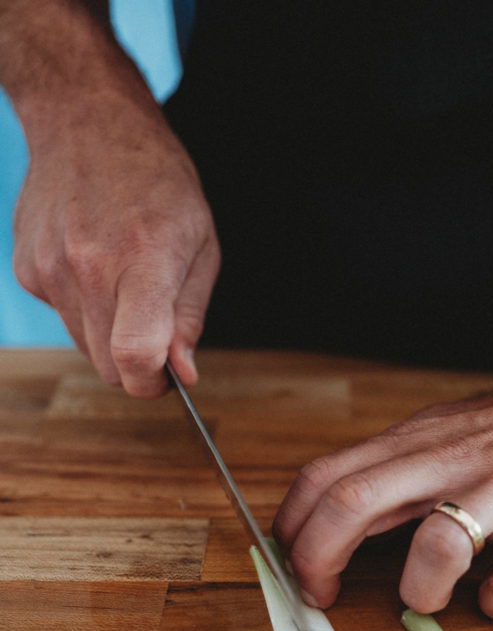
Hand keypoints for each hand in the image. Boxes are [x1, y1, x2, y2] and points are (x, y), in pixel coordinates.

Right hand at [13, 87, 219, 396]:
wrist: (88, 122)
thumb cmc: (158, 182)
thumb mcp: (201, 245)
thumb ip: (190, 317)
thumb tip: (183, 373)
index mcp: (143, 259)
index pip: (134, 355)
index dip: (153, 383)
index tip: (168, 379)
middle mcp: (88, 267)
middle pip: (109, 367)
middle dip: (137, 364)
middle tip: (156, 329)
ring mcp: (50, 269)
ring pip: (86, 347)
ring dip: (110, 334)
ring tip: (125, 281)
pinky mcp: (27, 270)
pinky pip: (65, 318)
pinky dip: (85, 308)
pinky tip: (95, 263)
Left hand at [273, 358, 492, 619]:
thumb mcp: (433, 435)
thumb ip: (384, 474)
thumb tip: (321, 526)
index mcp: (412, 443)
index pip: (324, 476)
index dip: (292, 528)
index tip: (293, 566)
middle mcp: (449, 460)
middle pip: (353, 502)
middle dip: (318, 559)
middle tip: (324, 594)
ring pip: (437, 546)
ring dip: (418, 591)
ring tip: (426, 596)